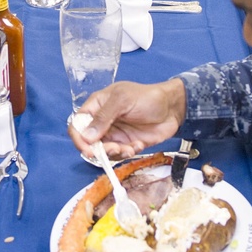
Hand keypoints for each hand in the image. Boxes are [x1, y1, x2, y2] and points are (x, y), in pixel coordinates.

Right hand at [69, 79, 185, 160]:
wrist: (173, 107)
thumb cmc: (147, 97)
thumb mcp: (122, 101)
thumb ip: (103, 117)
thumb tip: (86, 137)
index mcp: (97, 106)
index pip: (77, 124)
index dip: (79, 138)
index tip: (89, 149)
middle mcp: (103, 122)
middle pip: (89, 142)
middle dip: (100, 149)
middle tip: (114, 148)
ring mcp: (115, 134)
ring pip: (104, 151)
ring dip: (115, 153)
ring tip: (129, 147)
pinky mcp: (127, 144)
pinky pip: (120, 155)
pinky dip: (127, 153)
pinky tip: (138, 145)